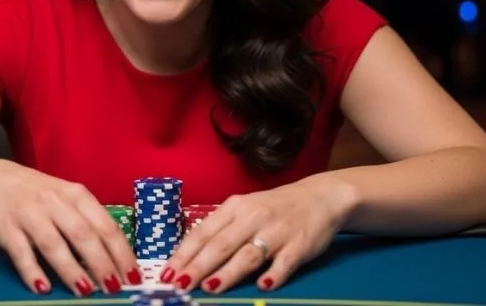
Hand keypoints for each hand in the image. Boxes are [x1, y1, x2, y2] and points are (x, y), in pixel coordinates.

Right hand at [0, 158, 139, 295]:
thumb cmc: (42, 194)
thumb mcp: (69, 199)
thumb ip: (89, 223)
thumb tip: (114, 259)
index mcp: (77, 195)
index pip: (105, 225)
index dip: (120, 252)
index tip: (132, 275)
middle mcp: (55, 202)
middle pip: (83, 234)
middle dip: (100, 263)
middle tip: (113, 287)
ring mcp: (30, 214)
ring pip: (53, 244)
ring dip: (71, 269)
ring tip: (85, 290)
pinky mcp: (7, 228)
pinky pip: (21, 252)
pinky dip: (32, 270)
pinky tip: (43, 287)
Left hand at [162, 173, 355, 292]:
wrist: (318, 197)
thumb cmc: (274, 207)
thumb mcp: (245, 209)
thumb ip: (221, 229)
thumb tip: (190, 254)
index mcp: (235, 207)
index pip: (204, 232)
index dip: (184, 253)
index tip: (167, 271)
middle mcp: (253, 217)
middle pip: (221, 244)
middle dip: (198, 266)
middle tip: (179, 284)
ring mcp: (277, 231)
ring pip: (248, 254)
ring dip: (228, 272)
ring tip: (210, 287)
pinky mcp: (299, 245)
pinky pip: (284, 262)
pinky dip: (273, 274)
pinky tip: (263, 286)